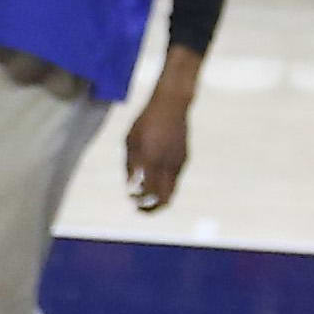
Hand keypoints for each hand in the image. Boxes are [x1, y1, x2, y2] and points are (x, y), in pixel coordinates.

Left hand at [124, 85, 193, 209]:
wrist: (171, 105)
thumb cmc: (145, 121)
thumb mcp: (130, 141)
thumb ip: (130, 166)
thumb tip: (131, 187)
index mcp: (151, 160)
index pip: (149, 193)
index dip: (139, 201)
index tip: (131, 199)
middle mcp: (167, 164)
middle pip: (165, 199)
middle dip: (152, 208)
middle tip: (139, 206)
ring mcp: (179, 162)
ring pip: (172, 190)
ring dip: (158, 195)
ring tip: (144, 191)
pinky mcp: (184, 158)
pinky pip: (174, 178)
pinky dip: (164, 182)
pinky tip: (153, 174)